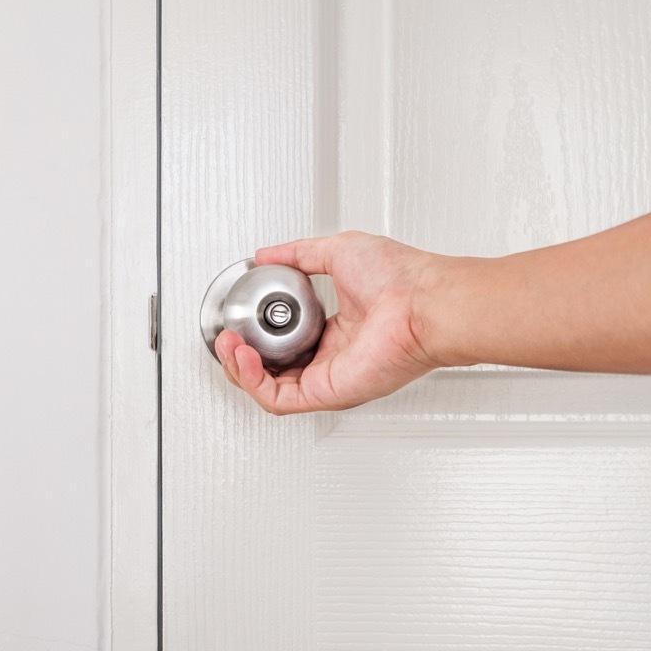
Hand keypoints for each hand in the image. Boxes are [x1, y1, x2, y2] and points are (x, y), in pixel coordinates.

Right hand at [214, 231, 453, 413]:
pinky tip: (243, 357)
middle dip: (238, 356)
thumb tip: (267, 254)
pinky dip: (252, 381)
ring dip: (238, 369)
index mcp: (335, 333)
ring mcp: (328, 378)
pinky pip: (278, 399)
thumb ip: (298, 254)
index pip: (284, 344)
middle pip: (270, 370)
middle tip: (227, 336)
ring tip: (228, 345)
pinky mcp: (327, 393)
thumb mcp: (337, 251)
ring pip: (268, 388)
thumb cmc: (402, 279)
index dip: (256, 335)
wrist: (424, 301)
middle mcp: (331, 359)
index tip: (240, 318)